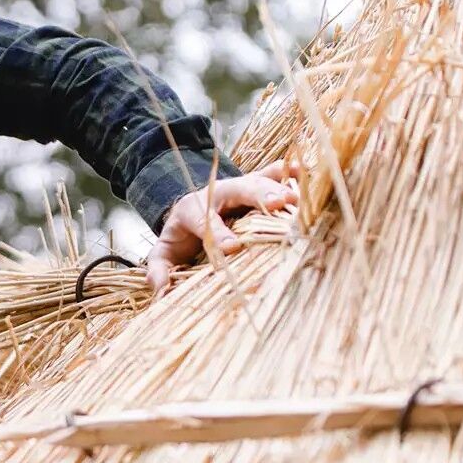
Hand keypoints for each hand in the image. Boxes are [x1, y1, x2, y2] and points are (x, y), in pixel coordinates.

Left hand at [145, 158, 301, 293]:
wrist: (189, 211)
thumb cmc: (181, 237)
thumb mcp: (164, 254)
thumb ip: (159, 270)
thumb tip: (160, 291)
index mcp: (191, 209)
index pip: (204, 219)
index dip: (217, 232)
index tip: (231, 247)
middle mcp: (217, 193)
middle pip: (239, 189)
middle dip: (258, 195)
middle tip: (278, 204)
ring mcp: (238, 187)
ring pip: (259, 180)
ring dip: (277, 185)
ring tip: (296, 195)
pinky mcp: (255, 185)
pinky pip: (272, 173)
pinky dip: (287, 172)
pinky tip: (303, 171)